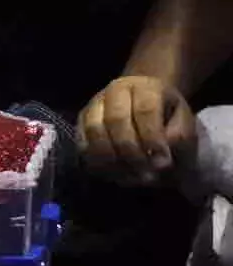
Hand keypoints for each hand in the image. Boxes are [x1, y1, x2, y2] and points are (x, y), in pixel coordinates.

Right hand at [78, 75, 197, 185]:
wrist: (145, 102)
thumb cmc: (168, 116)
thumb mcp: (185, 123)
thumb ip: (178, 139)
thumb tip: (159, 160)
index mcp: (147, 88)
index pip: (145, 110)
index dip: (153, 138)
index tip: (164, 164)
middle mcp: (116, 90)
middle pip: (115, 120)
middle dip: (131, 152)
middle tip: (147, 176)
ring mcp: (95, 103)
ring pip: (94, 130)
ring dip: (111, 159)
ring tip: (129, 177)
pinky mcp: (81, 119)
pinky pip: (81, 141)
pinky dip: (94, 160)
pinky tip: (112, 173)